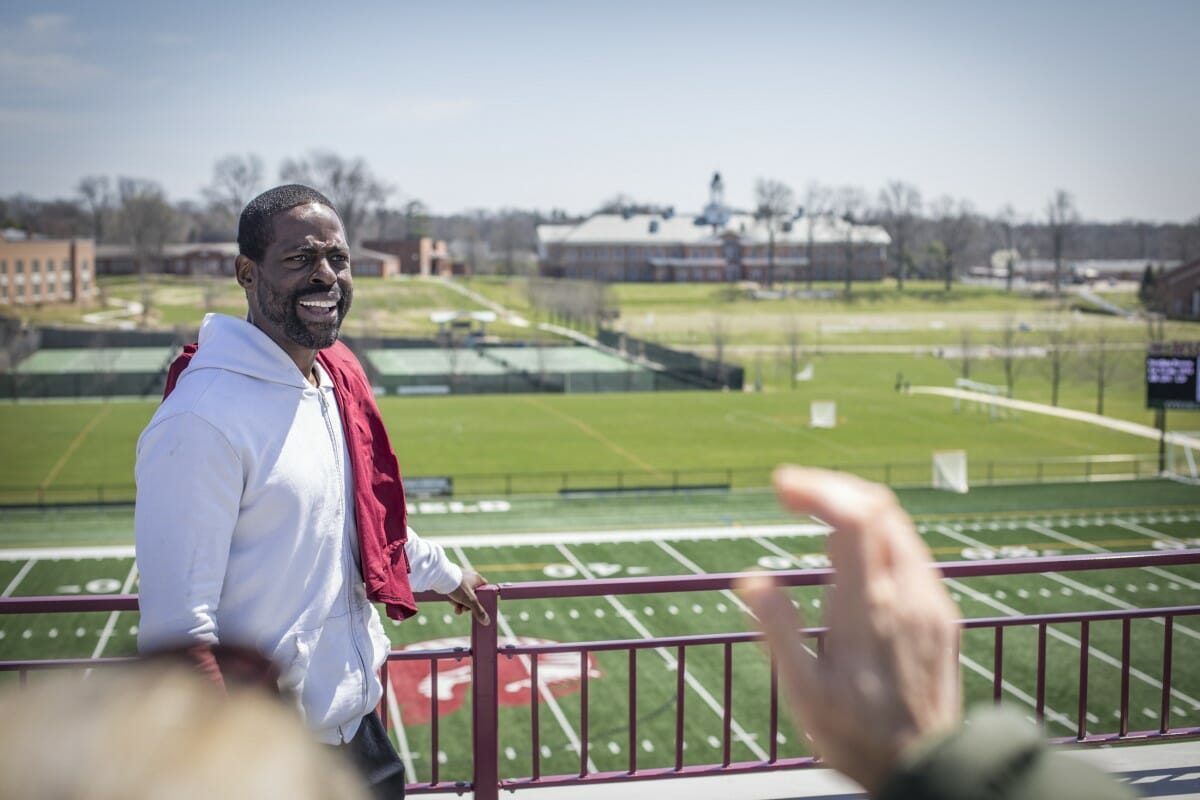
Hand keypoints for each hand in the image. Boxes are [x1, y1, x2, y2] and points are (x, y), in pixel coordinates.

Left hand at [447, 567, 490, 625]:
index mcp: (477, 578)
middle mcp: (469, 577)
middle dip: (468, 605)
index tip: (479, 604)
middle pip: (472, 594)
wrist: (439, 577)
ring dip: (460, 604)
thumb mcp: (470, 600)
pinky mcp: (451, 580)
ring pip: (463, 594)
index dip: (483, 597)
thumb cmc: (457, 586)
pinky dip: (454, 598)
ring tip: (456, 610)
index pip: (484, 587)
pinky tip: (451, 602)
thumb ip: (478, 611)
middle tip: (464, 610)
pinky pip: (455, 591)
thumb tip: (487, 621)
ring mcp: (460, 578)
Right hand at [736, 466, 960, 794]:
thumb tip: (752, 578)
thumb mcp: (804, 692)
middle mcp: (907, 594)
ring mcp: (930, 602)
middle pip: (878, 507)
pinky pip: (910, 552)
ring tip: (813, 515)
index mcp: (869, 609)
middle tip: (791, 491)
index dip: (818, 489)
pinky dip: (876, 534)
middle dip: (832, 488)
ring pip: (898, 526)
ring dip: (854, 507)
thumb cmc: (857, 736)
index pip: (854, 519)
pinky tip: (850, 555)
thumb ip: (779, 630)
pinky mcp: (941, 614)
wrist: (929, 769)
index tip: (780, 485)